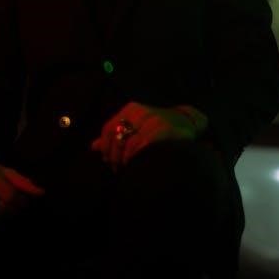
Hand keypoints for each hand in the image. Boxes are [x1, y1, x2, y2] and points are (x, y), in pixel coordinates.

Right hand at [0, 156, 44, 231]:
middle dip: (13, 214)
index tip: (25, 204)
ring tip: (8, 218)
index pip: (9, 195)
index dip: (21, 203)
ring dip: (3, 222)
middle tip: (17, 213)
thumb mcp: (7, 172)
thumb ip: (23, 182)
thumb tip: (41, 193)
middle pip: (0, 210)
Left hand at [90, 101, 207, 171]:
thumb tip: (93, 146)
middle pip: (117, 136)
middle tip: (117, 168)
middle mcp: (140, 111)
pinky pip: (144, 146)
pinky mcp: (164, 129)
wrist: (186, 123)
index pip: (108, 128)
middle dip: (114, 156)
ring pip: (129, 143)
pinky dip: (137, 157)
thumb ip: (114, 136)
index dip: (105, 147)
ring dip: (125, 159)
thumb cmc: (156, 127)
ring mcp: (153, 119)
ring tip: (127, 169)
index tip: (107, 161)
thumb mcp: (134, 128)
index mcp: (130, 110)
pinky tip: (138, 164)